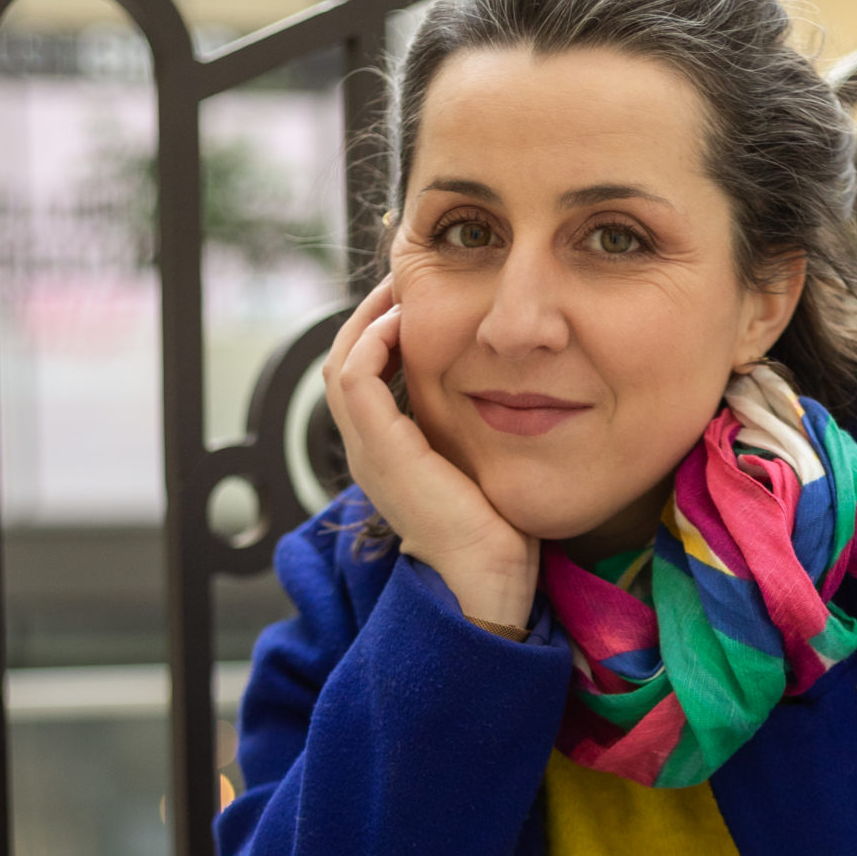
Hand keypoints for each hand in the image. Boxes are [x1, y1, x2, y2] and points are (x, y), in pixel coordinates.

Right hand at [322, 277, 538, 629]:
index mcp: (389, 453)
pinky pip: (355, 377)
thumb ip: (481, 428)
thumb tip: (514, 390)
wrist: (489, 577)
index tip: (420, 300)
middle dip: (372, 313)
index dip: (384, 332)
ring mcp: (369, 451)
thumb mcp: (484, 464)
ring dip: (368, 317)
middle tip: (405, 278)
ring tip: (402, 287)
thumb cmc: (500, 531)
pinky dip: (372, 341)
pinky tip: (403, 319)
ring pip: (342, 360)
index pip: (366, 375)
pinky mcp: (381, 450)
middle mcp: (369, 450)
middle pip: (345, 359)